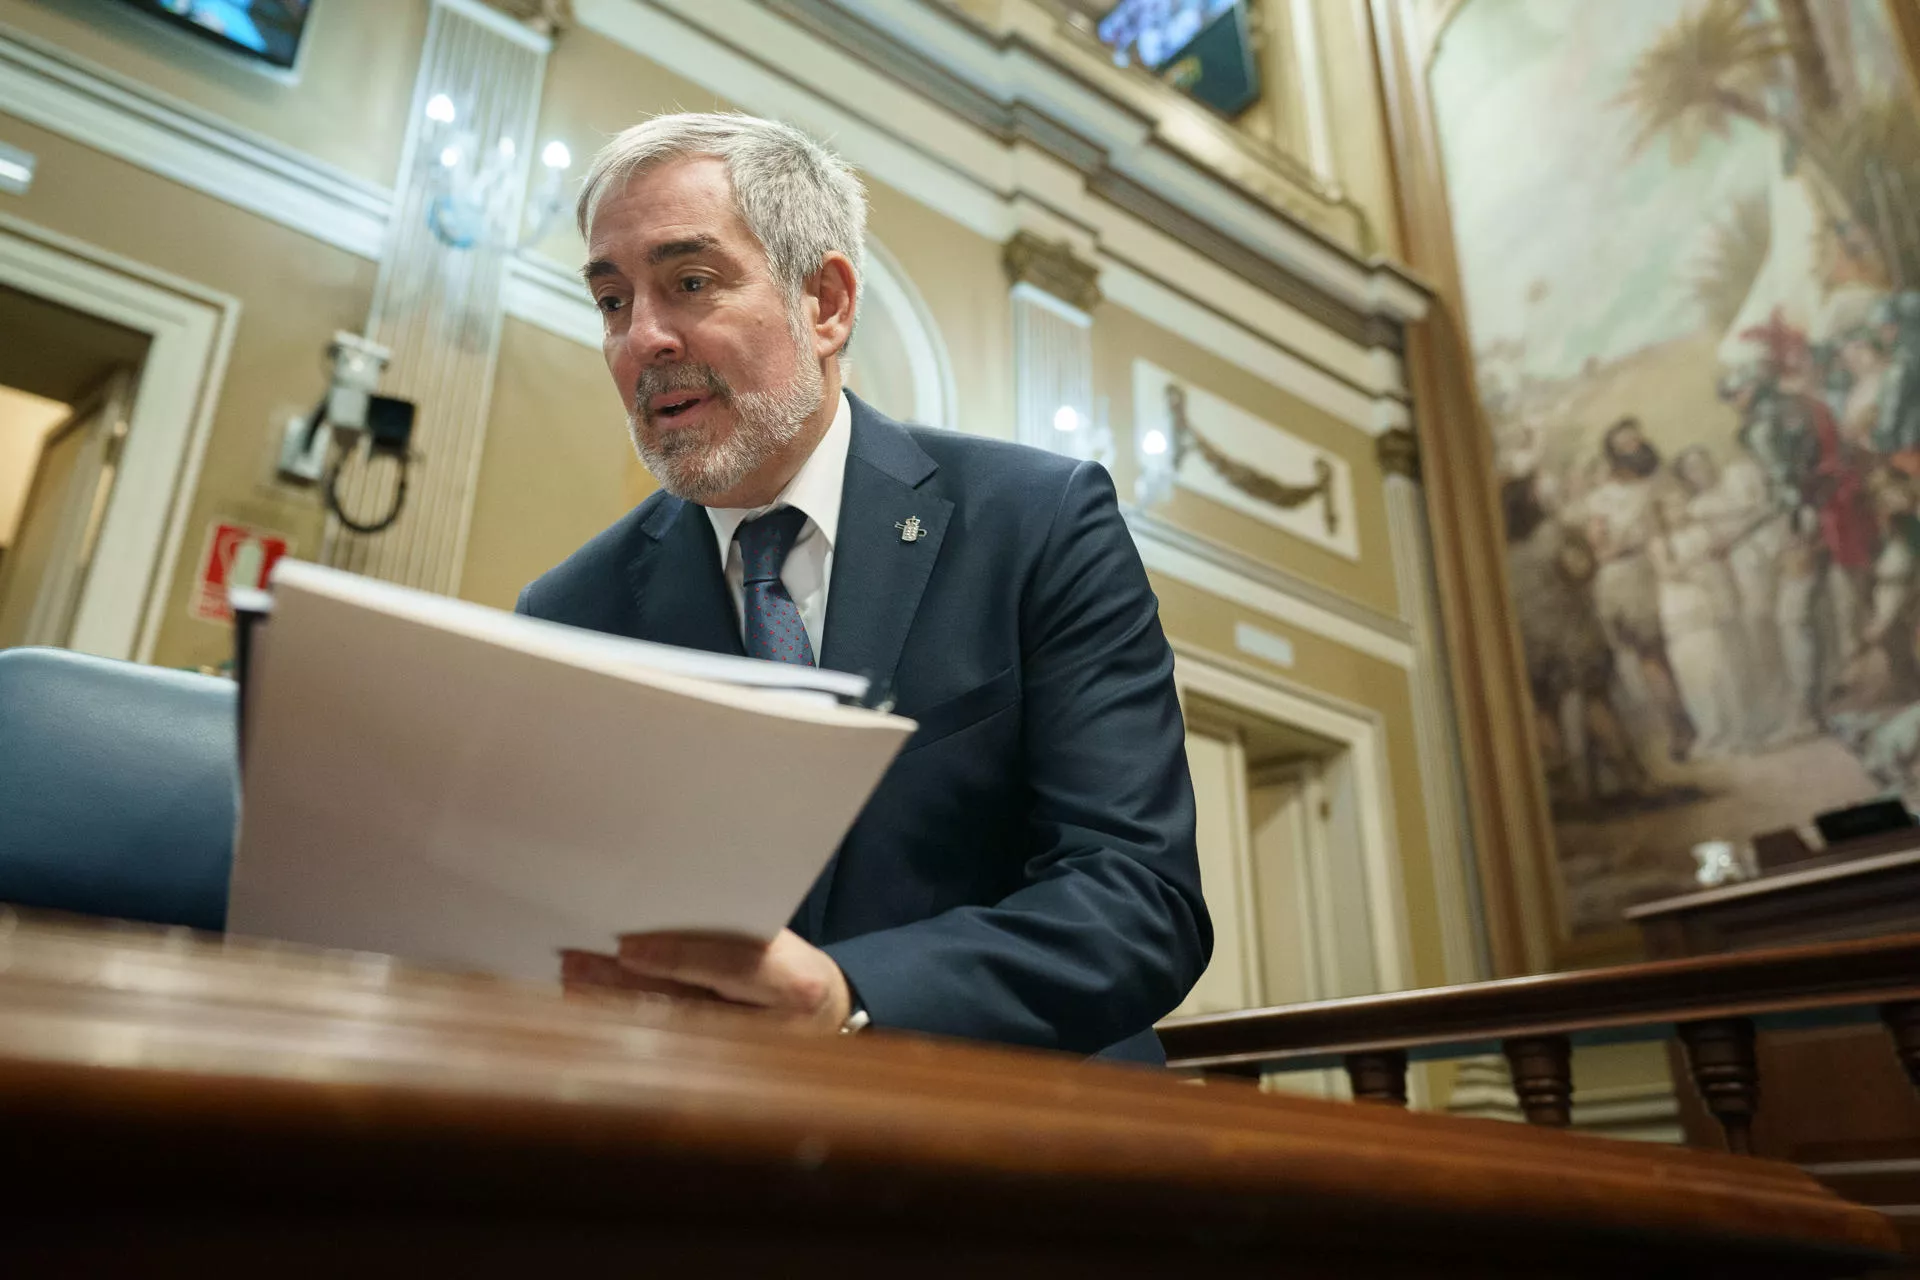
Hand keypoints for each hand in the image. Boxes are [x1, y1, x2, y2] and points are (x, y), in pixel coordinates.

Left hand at [560, 928, 851, 1033]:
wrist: (827, 1015)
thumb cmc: (793, 968)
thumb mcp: (778, 945)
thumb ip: (728, 939)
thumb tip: (652, 920)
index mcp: (793, 985)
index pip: (731, 968)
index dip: (678, 959)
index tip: (627, 948)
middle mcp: (774, 1029)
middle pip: (689, 1007)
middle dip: (628, 986)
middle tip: (577, 963)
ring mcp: (751, 1060)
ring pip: (671, 1033)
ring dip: (617, 1007)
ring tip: (576, 982)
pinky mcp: (728, 1077)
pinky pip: (670, 1051)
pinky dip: (630, 1029)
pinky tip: (597, 1012)